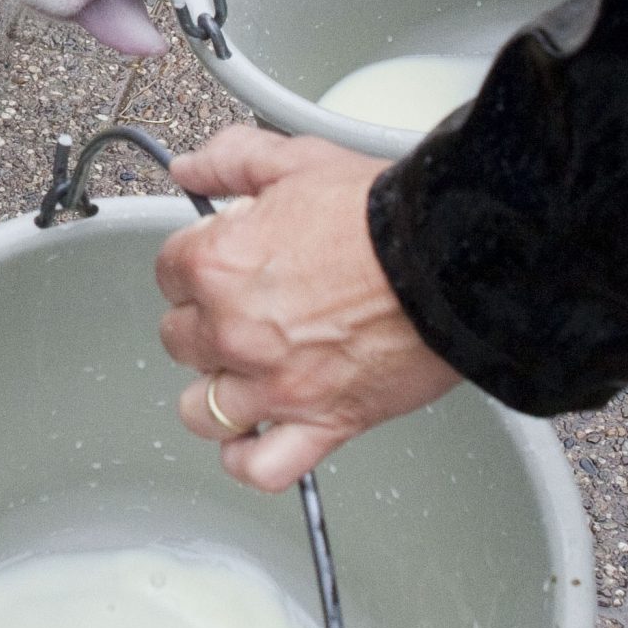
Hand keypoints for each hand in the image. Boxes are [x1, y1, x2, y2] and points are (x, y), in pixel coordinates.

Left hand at [155, 126, 462, 491]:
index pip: (169, 274)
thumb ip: (231, 159)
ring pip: (202, 409)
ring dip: (218, 391)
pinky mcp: (322, 423)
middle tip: (247, 308)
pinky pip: (261, 467)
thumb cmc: (385, 213)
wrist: (459, 256)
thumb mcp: (298, 160)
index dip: (199, 264)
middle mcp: (234, 330)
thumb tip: (190, 168)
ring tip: (246, 373)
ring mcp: (275, 385)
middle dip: (207, 323)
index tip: (226, 263)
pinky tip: (255, 437)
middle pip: (180, 340)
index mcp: (218, 264)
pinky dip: (249, 459)